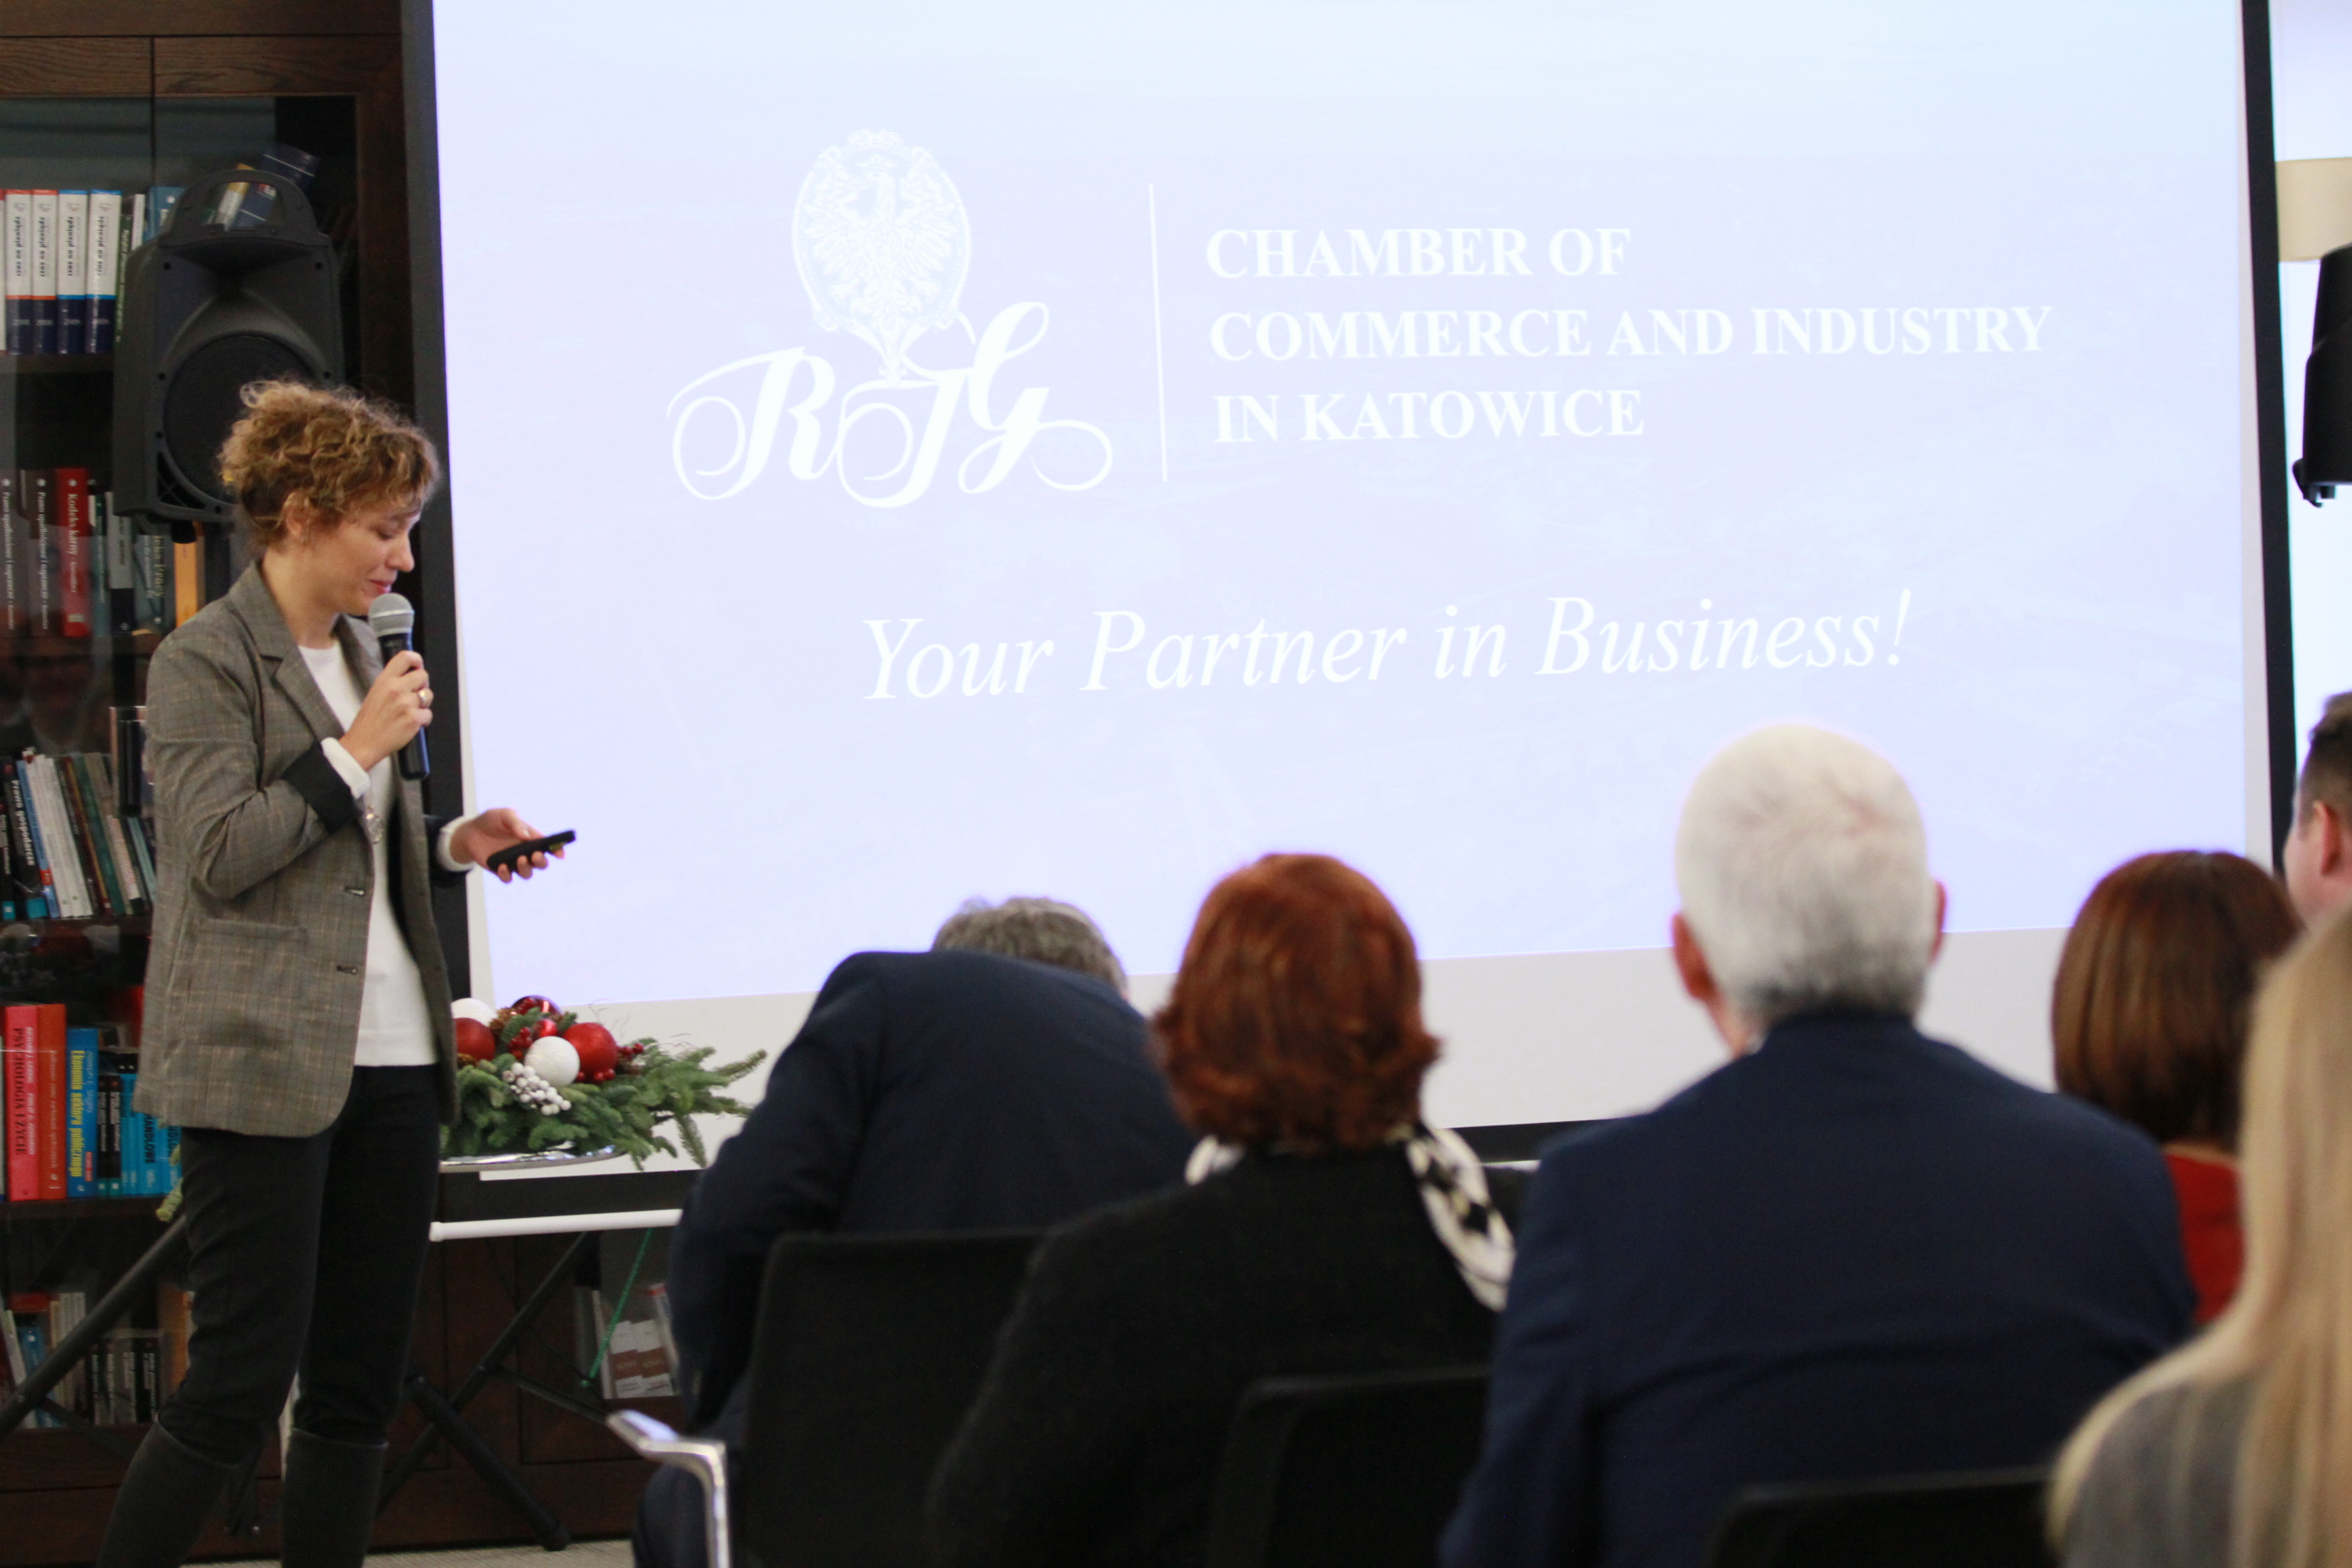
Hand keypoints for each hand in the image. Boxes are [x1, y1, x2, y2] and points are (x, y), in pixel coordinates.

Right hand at [343, 650, 430, 771]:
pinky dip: (422, 720)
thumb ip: (393, 682)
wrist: (364, 742)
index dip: (416, 660)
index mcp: (384, 680)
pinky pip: (428, 714)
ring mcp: (406, 703)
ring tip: (409, 711)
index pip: (405, 657)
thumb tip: (413, 676)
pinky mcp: (414, 718)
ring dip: (423, 703)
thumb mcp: (376, 692)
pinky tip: (410, 723)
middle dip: (422, 684)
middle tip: (414, 694)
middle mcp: (396, 688)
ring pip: (428, 695)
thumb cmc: (370, 720)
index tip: (418, 666)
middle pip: (423, 675)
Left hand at [453, 808, 562, 881]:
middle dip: (542, 861)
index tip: (560, 854)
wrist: (471, 831)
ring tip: (520, 859)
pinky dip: (507, 875)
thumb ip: (515, 823)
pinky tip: (502, 866)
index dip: (557, 851)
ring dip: (526, 869)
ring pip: (527, 873)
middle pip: (541, 864)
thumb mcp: (504, 815)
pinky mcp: (500, 870)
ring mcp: (513, 863)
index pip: (549, 846)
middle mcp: (525, 853)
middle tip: (535, 855)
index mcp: (531, 839)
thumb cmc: (492, 820)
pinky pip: (508, 878)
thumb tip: (525, 836)